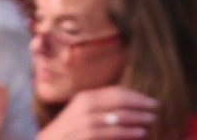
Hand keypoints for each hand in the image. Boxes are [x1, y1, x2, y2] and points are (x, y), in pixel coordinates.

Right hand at [39, 85, 156, 139]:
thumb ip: (99, 106)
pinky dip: (130, 132)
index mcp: (84, 97)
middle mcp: (85, 106)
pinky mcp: (89, 135)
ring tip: (150, 120)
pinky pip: (114, 132)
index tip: (149, 99)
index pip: (115, 91)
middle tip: (155, 108)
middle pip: (119, 101)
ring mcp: (87, 121)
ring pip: (119, 117)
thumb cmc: (70, 129)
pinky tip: (140, 132)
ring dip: (138, 118)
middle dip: (140, 104)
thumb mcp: (81, 112)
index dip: (135, 95)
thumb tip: (127, 104)